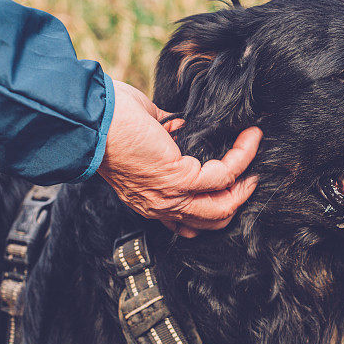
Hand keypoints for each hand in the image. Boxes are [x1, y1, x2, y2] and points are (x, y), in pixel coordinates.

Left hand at [97, 80, 261, 236]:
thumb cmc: (109, 123)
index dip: (214, 206)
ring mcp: (171, 195)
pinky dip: (242, 155)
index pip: (187, 222)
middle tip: (249, 175)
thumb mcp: (141, 141)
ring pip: (223, 206)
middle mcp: (160, 206)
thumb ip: (164, 139)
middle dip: (237, 199)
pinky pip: (224, 174)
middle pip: (212, 222)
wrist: (92, 120)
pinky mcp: (180, 178)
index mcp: (149, 199)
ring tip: (252, 151)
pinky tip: (248, 138)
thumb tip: (181, 128)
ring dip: (245, 180)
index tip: (231, 182)